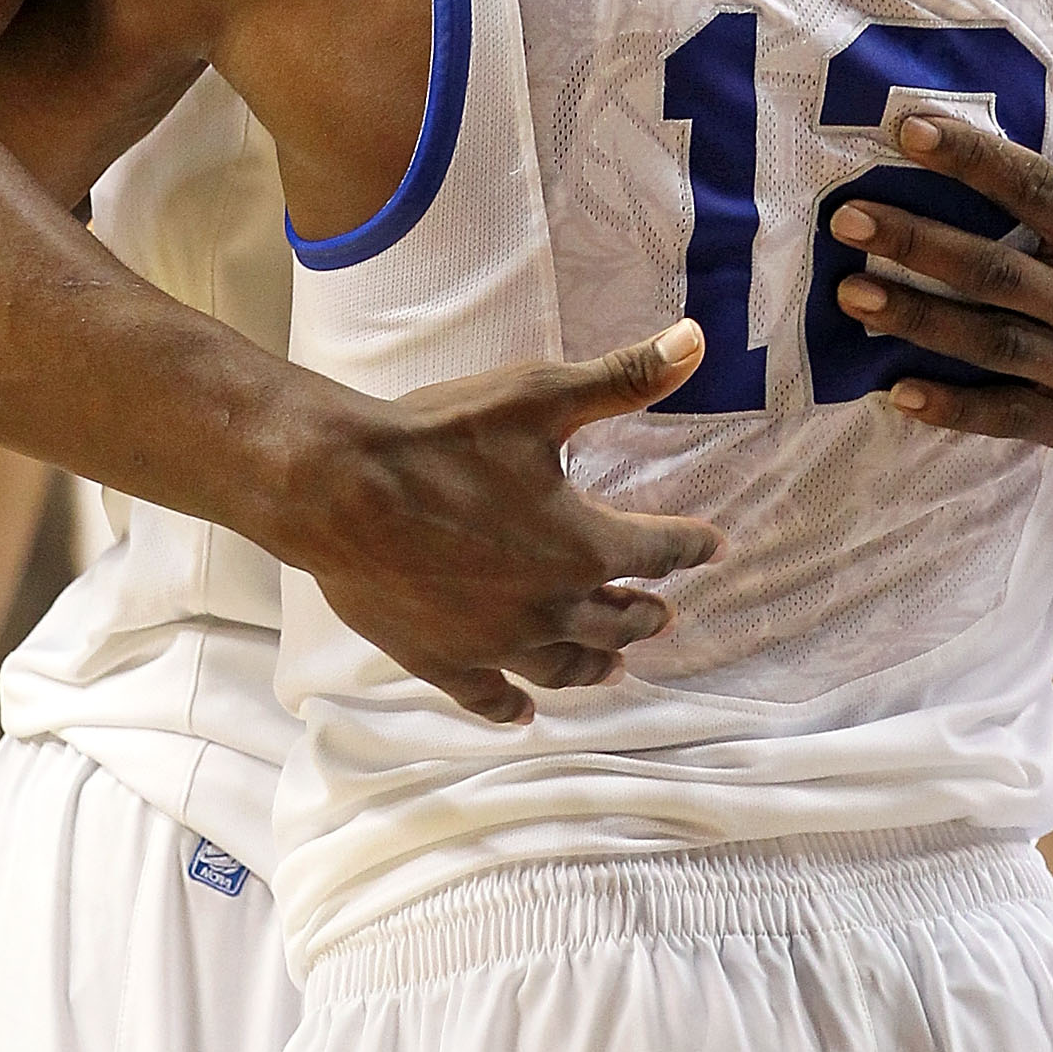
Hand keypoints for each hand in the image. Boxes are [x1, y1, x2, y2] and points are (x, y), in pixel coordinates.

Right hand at [298, 322, 723, 723]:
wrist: (340, 486)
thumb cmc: (441, 437)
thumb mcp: (539, 394)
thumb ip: (623, 376)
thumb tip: (696, 341)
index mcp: (584, 546)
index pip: (658, 552)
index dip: (689, 546)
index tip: (711, 547)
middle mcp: (550, 606)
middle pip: (617, 621)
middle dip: (645, 614)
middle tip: (663, 614)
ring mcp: (495, 641)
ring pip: (562, 666)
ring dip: (594, 664)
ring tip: (613, 668)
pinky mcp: (442, 659)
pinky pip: (489, 695)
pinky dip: (511, 705)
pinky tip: (523, 711)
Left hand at [827, 107, 1052, 448]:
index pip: (1035, 191)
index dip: (972, 161)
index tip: (907, 132)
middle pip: (996, 272)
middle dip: (917, 244)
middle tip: (847, 218)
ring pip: (991, 343)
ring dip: (918, 321)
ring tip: (850, 295)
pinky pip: (1008, 417)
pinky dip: (952, 409)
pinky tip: (896, 391)